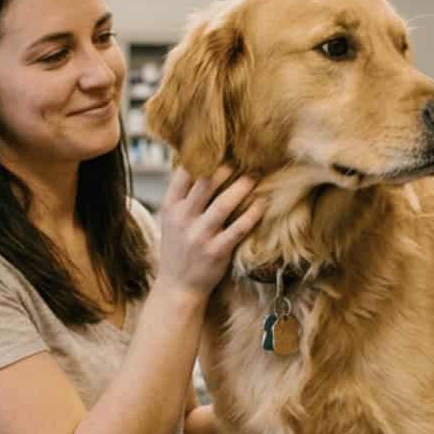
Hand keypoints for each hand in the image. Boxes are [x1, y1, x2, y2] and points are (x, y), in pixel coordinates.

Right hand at [157, 166, 264, 294]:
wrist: (177, 287)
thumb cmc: (178, 248)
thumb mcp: (171, 220)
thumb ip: (183, 195)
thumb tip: (200, 163)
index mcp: (170, 207)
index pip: (184, 173)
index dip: (203, 156)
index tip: (221, 147)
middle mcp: (183, 219)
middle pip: (206, 183)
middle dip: (227, 167)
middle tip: (245, 158)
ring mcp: (199, 236)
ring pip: (224, 203)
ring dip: (243, 186)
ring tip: (255, 176)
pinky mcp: (216, 251)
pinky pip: (239, 228)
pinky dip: (253, 213)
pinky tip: (263, 203)